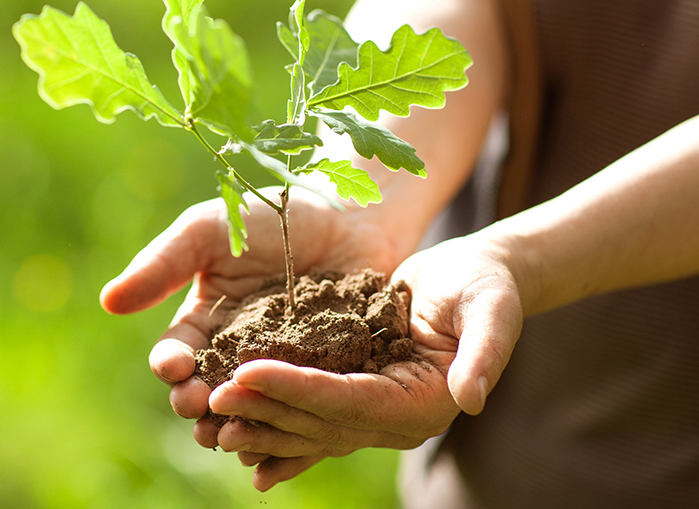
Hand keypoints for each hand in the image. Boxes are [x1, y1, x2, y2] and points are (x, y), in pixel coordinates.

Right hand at [99, 187, 405, 439]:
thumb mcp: (210, 231)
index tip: (173, 368)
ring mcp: (281, 369)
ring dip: (241, 424)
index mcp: (206, 323)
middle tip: (199, 412)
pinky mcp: (323, 377)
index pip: (178, 354)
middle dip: (199, 404)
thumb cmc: (271, 216)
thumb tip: (108, 301)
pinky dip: (293, 420)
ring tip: (236, 435)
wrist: (346, 215)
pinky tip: (290, 431)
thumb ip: (163, 263)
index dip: (171, 365)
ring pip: (254, 407)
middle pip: (210, 391)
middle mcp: (239, 354)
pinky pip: (304, 404)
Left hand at [206, 234, 523, 490]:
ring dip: (263, 419)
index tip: (248, 373)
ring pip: (311, 425)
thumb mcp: (491, 308)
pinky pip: (312, 413)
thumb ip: (486, 352)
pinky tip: (240, 425)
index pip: (350, 403)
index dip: (298, 389)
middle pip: (323, 421)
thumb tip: (470, 400)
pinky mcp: (359, 394)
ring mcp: (376, 410)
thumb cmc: (485, 286)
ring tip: (213, 413)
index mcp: (425, 402)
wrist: (474, 280)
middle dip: (268, 409)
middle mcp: (397, 418)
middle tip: (213, 397)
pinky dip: (277, 417)